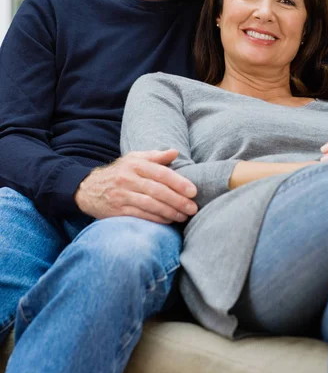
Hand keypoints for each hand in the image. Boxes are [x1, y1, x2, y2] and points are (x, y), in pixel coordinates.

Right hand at [75, 149, 197, 222]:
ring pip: (150, 204)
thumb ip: (155, 156)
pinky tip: (168, 221)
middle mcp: (128, 178)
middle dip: (178, 200)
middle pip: (158, 190)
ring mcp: (122, 195)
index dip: (178, 183)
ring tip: (184, 216)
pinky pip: (141, 215)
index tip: (193, 191)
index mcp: (135, 164)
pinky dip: (156, 219)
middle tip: (193, 208)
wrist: (88, 188)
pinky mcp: (117, 210)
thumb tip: (175, 152)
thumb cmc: (119, 172)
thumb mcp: (134, 159)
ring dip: (170, 212)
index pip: (161, 173)